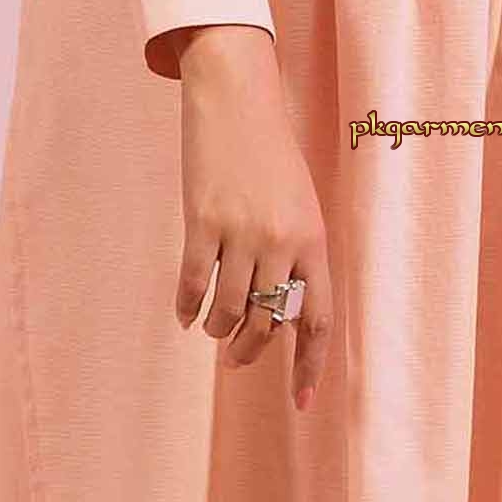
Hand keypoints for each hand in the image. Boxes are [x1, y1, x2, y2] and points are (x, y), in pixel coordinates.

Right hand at [171, 28, 332, 409]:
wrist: (237, 99)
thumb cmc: (272, 156)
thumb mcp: (300, 206)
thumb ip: (297, 256)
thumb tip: (282, 311)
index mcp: (315, 241)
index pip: (317, 320)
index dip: (309, 366)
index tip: (300, 402)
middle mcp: (282, 242)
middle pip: (269, 323)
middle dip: (250, 351)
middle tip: (234, 359)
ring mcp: (241, 233)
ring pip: (228, 310)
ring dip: (218, 329)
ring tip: (211, 328)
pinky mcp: (201, 222)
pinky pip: (192, 283)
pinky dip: (186, 306)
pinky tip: (184, 313)